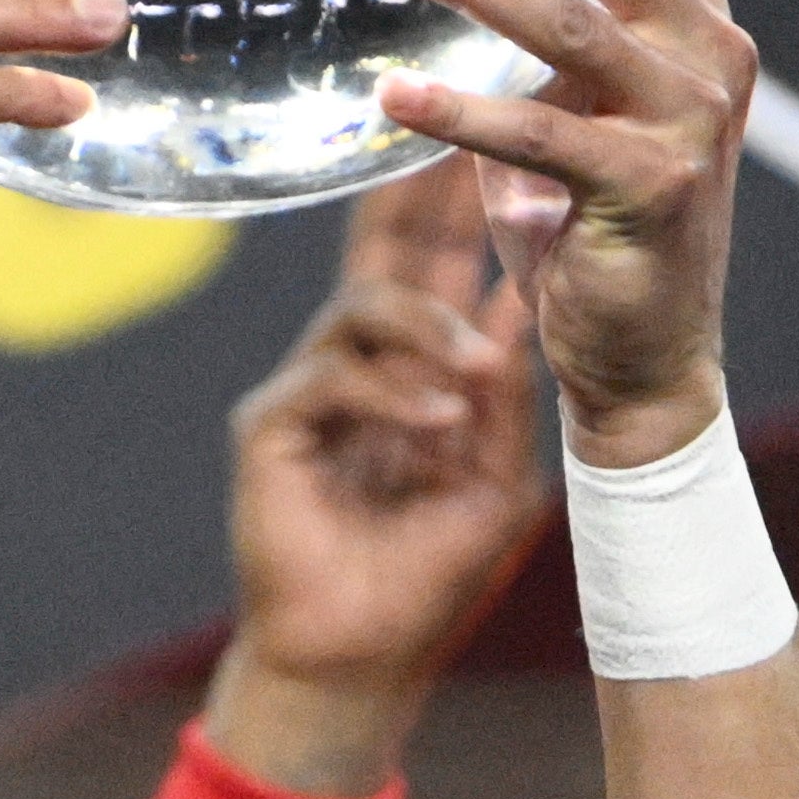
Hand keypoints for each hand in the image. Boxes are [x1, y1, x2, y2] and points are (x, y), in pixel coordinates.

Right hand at [210, 158, 548, 797]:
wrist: (358, 662)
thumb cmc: (427, 581)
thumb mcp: (497, 480)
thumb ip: (506, 391)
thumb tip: (527, 295)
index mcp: (412, 371)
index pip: (434, 265)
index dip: (460, 205)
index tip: (495, 137)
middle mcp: (355, 364)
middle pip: (383, 252)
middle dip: (420, 199)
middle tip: (450, 137)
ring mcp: (308, 388)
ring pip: (362, 306)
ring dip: (431, 333)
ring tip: (478, 373)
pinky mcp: (271, 424)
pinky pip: (332, 375)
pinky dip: (392, 396)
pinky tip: (436, 426)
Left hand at [375, 0, 761, 468]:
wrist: (645, 363)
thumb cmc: (596, 232)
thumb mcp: (578, 113)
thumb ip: (552, 42)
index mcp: (698, 22)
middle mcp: (711, 55)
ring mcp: (689, 121)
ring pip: (576, 27)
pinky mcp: (649, 188)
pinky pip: (538, 137)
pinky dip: (461, 117)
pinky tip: (392, 102)